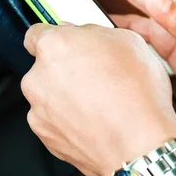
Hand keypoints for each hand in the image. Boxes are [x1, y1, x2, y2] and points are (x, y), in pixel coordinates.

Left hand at [21, 23, 175, 175]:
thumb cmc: (137, 94)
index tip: (66, 45)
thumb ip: (94, 32)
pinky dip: (70, 121)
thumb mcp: (128, 40)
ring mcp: (39, 110)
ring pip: (49, 96)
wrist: (140, 143)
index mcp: (54, 45)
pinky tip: (97, 120)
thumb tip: (84, 34)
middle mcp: (38, 77)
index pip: (35, 34)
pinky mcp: (46, 137)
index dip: (55, 39)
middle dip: (66, 69)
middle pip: (45, 67)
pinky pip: (55, 122)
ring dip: (68, 96)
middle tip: (97, 75)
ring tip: (101, 102)